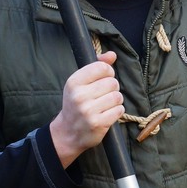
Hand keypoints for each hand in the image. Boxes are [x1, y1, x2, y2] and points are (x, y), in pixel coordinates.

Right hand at [49, 51, 123, 166]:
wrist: (67, 132)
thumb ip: (97, 66)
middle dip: (112, 88)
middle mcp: (79, 96)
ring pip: (117, 96)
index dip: (108, 72)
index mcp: (74, 82)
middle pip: (112, 82)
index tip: (104, 79)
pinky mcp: (98, 123)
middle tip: (103, 95)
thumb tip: (112, 55)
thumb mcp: (80, 83)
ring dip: (116, 100)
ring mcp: (88, 111)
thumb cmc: (76, 104)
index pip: (102, 67)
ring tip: (106, 104)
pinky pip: (119, 110)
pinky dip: (117, 111)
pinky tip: (108, 113)